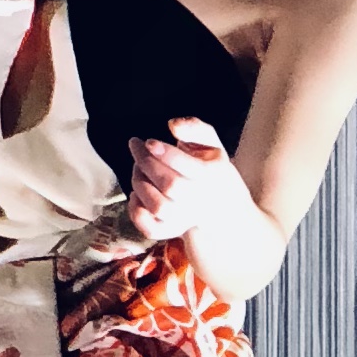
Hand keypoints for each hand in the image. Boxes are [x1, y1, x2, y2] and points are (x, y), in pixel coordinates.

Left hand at [128, 116, 245, 247]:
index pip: (185, 165)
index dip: (163, 152)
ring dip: (140, 182)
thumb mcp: (208, 142)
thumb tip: (172, 125)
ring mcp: (185, 219)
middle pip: (170, 184)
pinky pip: (150, 227)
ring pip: (158, 206)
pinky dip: (136, 210)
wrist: (220, 202)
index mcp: (213, 175)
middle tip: (137, 147)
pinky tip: (137, 193)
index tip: (148, 142)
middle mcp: (201, 200)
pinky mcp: (170, 231)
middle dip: (146, 162)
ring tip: (138, 167)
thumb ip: (194, 128)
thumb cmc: (208, 165)